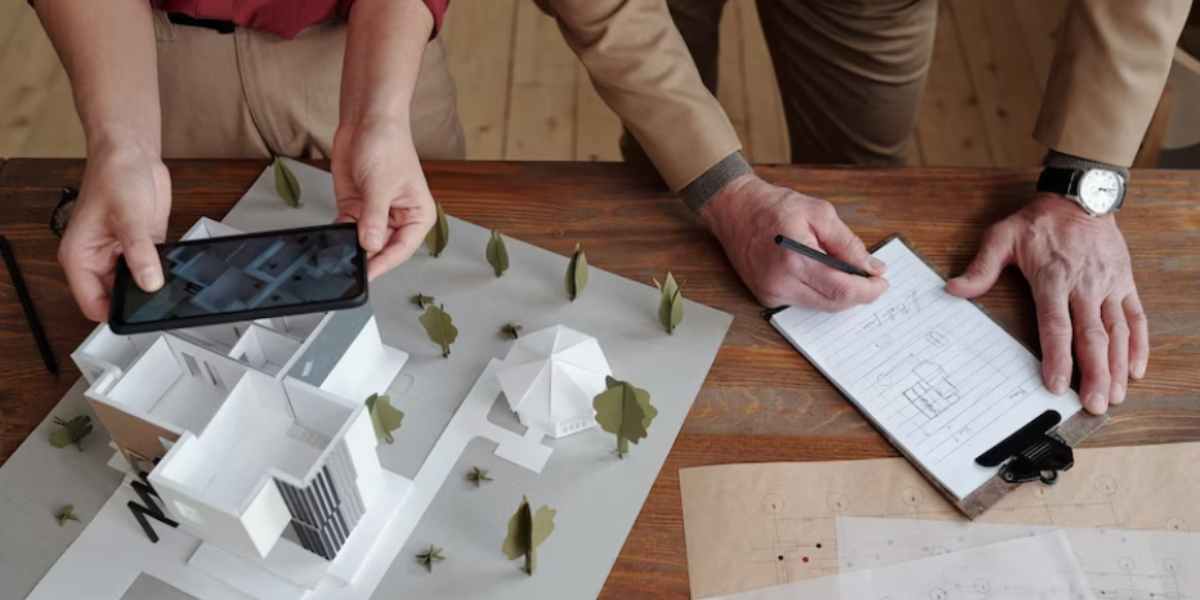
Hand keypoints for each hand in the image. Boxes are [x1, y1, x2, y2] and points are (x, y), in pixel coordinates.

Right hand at [58, 147, 170, 320]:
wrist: (132, 153)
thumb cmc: (115, 176)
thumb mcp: (128, 217)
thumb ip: (140, 253)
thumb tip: (150, 283)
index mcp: (80, 257)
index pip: (93, 304)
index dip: (114, 314)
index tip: (138, 315)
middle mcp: (98, 259)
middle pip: (116, 298)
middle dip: (137, 300)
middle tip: (160, 301)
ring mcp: (122, 254)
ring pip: (137, 286)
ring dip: (152, 285)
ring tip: (169, 281)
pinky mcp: (143, 247)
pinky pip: (154, 269)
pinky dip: (163, 271)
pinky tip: (174, 267)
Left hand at [332, 119, 434, 279]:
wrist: (366, 120)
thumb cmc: (387, 144)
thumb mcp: (380, 185)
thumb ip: (374, 219)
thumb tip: (370, 247)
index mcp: (417, 215)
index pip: (401, 249)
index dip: (383, 263)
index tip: (366, 274)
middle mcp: (398, 218)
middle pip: (381, 249)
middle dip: (365, 256)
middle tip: (347, 267)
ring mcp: (375, 214)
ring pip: (362, 242)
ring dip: (349, 246)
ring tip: (336, 254)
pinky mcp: (355, 207)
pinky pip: (346, 229)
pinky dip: (338, 234)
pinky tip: (330, 239)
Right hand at [701, 174, 887, 308]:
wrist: (733, 209)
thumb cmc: (774, 206)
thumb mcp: (819, 213)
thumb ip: (847, 243)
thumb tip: (872, 267)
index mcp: (795, 258)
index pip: (841, 289)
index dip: (867, 290)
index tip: (881, 282)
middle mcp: (780, 282)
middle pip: (832, 303)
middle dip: (858, 294)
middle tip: (872, 279)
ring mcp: (771, 293)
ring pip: (820, 306)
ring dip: (839, 294)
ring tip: (848, 273)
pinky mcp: (766, 297)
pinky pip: (803, 302)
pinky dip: (820, 292)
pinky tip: (822, 275)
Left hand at [947, 193, 1148, 413]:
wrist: (1080, 196)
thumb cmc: (1038, 221)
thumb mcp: (1002, 236)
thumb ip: (981, 266)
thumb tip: (953, 289)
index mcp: (1053, 278)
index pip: (1056, 325)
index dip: (1058, 357)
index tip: (1057, 385)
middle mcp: (1085, 286)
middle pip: (1092, 337)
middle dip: (1095, 373)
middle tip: (1094, 404)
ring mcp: (1109, 286)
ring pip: (1117, 332)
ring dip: (1117, 366)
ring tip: (1114, 395)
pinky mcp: (1125, 283)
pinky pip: (1135, 317)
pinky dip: (1138, 344)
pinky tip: (1134, 369)